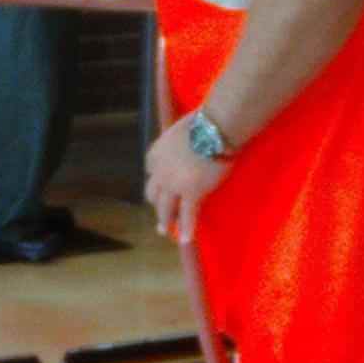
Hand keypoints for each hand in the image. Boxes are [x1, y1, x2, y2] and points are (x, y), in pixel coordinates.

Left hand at [144, 115, 229, 242]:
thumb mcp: (179, 130)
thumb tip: (188, 141)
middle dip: (156, 204)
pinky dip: (186, 229)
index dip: (157, 180)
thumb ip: (178, 142)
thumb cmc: (201, 122)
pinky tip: (185, 240)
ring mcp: (174, 185)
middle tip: (160, 213)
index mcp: (155, 154)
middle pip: (153, 194)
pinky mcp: (192, 194)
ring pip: (166, 208)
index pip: (150, 171)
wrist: (213, 129)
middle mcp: (159, 172)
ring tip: (165, 231)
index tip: (162, 186)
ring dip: (165, 221)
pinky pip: (188, 215)